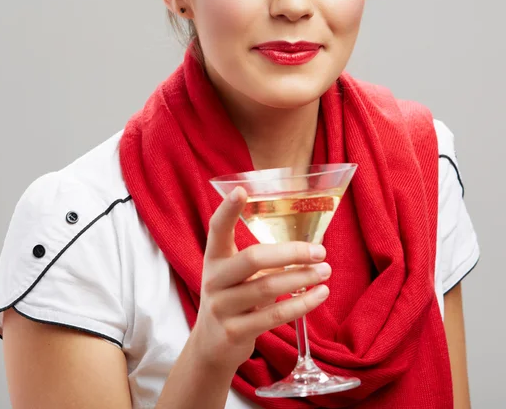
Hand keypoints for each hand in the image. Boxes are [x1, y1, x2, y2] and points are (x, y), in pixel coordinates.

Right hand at [190, 186, 330, 372]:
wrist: (210, 346)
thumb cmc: (231, 299)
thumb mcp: (234, 276)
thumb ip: (259, 260)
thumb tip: (306, 246)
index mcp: (214, 258)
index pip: (217, 228)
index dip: (228, 209)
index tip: (242, 190)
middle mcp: (214, 280)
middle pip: (253, 258)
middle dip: (291, 252)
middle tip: (320, 250)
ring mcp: (222, 307)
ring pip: (268, 287)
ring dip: (302, 278)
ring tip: (325, 271)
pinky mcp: (235, 332)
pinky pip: (274, 316)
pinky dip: (301, 304)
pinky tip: (319, 295)